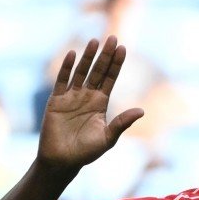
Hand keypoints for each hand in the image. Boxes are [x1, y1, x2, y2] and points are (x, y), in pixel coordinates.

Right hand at [38, 36, 144, 170]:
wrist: (62, 161)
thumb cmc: (86, 152)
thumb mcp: (107, 138)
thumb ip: (122, 123)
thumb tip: (142, 111)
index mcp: (100, 103)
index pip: (110, 79)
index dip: (116, 64)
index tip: (123, 48)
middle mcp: (86, 96)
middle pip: (97, 71)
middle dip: (105, 56)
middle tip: (113, 38)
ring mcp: (71, 97)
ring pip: (81, 72)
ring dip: (87, 57)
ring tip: (95, 42)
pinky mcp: (56, 101)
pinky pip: (62, 81)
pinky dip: (67, 68)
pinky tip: (73, 54)